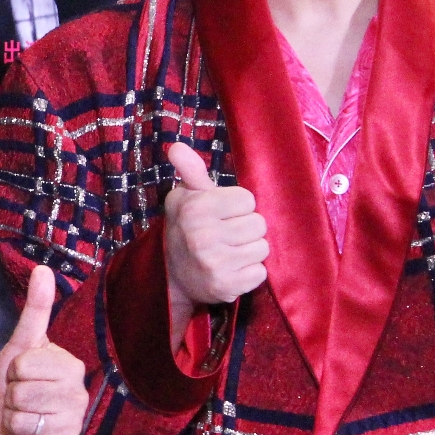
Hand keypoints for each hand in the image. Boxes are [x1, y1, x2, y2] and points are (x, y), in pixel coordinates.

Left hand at [0, 266, 88, 434]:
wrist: (17, 421)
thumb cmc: (20, 380)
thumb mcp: (22, 344)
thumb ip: (35, 310)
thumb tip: (43, 269)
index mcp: (70, 366)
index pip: (23, 366)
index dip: (14, 372)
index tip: (22, 375)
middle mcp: (78, 396)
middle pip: (21, 394)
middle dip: (12, 397)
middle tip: (21, 399)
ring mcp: (73, 426)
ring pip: (22, 421)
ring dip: (13, 421)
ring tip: (24, 417)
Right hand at [162, 143, 267, 346]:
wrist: (171, 277)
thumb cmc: (188, 228)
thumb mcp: (187, 197)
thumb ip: (190, 171)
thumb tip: (176, 146)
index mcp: (194, 208)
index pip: (248, 199)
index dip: (238, 207)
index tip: (222, 215)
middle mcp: (202, 236)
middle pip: (259, 223)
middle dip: (247, 229)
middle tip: (227, 236)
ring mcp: (214, 263)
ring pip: (263, 248)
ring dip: (250, 251)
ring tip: (230, 253)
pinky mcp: (226, 287)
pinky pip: (261, 273)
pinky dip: (250, 273)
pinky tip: (233, 271)